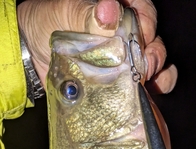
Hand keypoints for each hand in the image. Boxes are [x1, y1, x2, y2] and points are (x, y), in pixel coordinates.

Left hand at [17, 0, 176, 93]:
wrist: (31, 56)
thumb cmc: (45, 25)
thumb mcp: (61, 13)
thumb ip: (85, 12)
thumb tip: (109, 12)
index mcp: (112, 6)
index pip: (142, 8)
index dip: (146, 21)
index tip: (138, 36)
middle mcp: (124, 28)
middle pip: (152, 34)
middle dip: (152, 49)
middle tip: (142, 63)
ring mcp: (127, 54)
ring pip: (156, 55)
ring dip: (157, 66)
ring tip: (145, 76)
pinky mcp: (126, 77)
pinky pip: (154, 78)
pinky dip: (160, 83)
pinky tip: (153, 89)